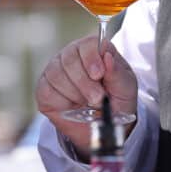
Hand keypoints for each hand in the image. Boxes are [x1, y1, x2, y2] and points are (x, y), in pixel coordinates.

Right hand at [35, 34, 138, 158]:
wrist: (104, 127)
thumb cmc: (116, 102)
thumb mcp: (125, 89)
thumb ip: (117, 73)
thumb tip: (107, 55)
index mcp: (94, 51)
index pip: (88, 43)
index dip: (92, 58)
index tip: (99, 75)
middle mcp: (72, 56)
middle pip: (70, 58)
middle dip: (84, 82)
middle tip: (97, 98)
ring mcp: (56, 71)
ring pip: (56, 74)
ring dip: (75, 93)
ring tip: (87, 104)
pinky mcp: (45, 89)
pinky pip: (47, 91)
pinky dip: (62, 102)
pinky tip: (72, 107)